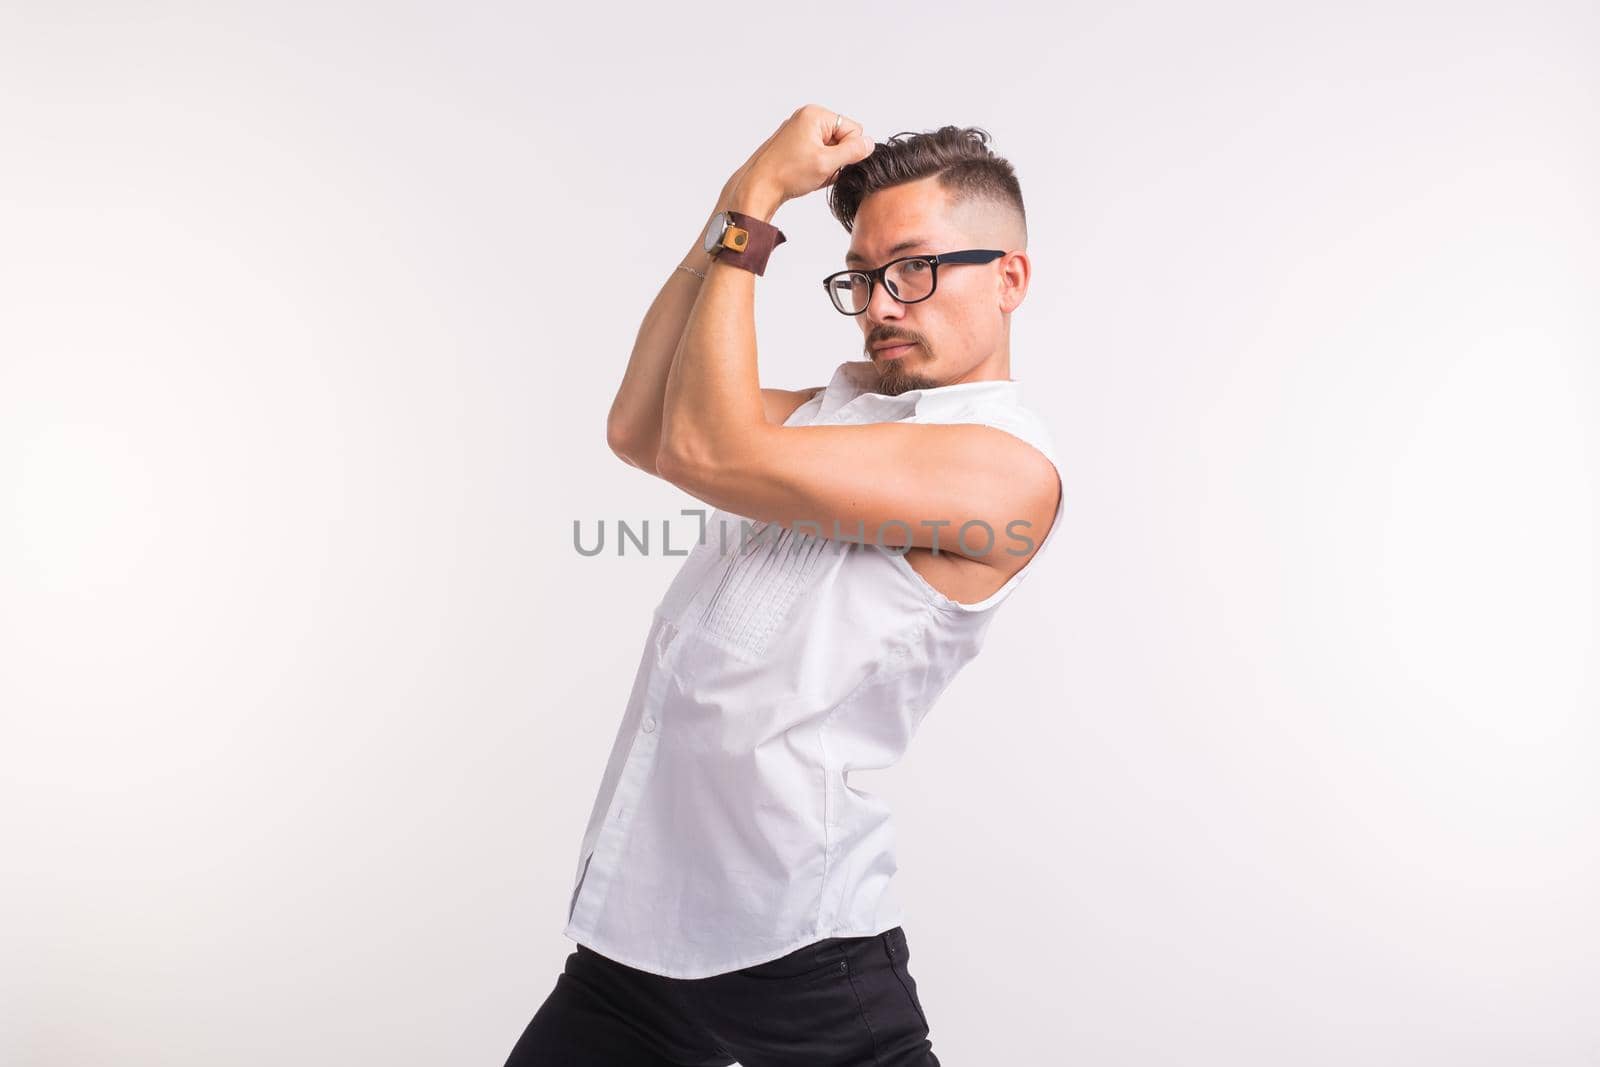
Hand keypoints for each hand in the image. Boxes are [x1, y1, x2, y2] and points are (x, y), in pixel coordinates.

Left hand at [725, 104, 873, 212]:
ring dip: (827, 164)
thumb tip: (869, 143)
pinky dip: (817, 167)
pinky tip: (806, 176)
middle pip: (842, 138)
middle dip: (837, 158)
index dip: (849, 151)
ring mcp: (798, 131)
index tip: (833, 164)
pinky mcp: (793, 145)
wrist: (757, 187)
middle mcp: (806, 118)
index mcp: (815, 115)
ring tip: (810, 174)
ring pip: (830, 149)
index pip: (853, 129)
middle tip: (820, 171)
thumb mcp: (827, 163)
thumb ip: (853, 151)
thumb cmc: (786, 174)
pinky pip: (818, 154)